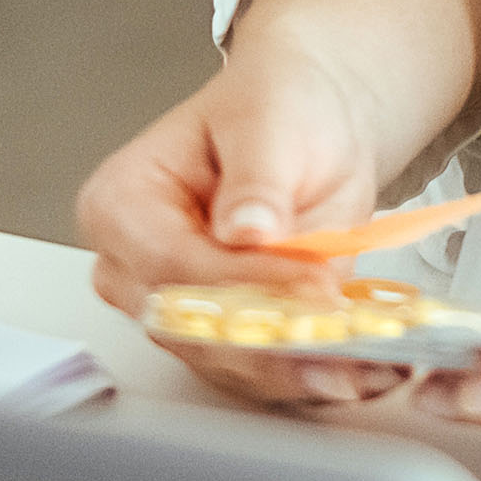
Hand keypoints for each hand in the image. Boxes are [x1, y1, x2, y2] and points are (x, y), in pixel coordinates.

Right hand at [77, 51, 407, 408]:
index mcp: (121, 203)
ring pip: (224, 361)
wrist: (310, 125)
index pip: (170, 262)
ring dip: (294, 366)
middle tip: (340, 339)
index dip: (241, 281)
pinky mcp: (219, 337)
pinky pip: (255, 371)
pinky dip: (306, 371)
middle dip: (269, 338)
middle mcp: (132, 268)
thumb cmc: (276, 108)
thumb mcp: (269, 124)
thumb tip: (248, 229)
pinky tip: (353, 365)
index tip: (310, 284)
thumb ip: (257, 180)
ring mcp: (173, 309)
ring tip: (358, 358)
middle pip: (190, 325)